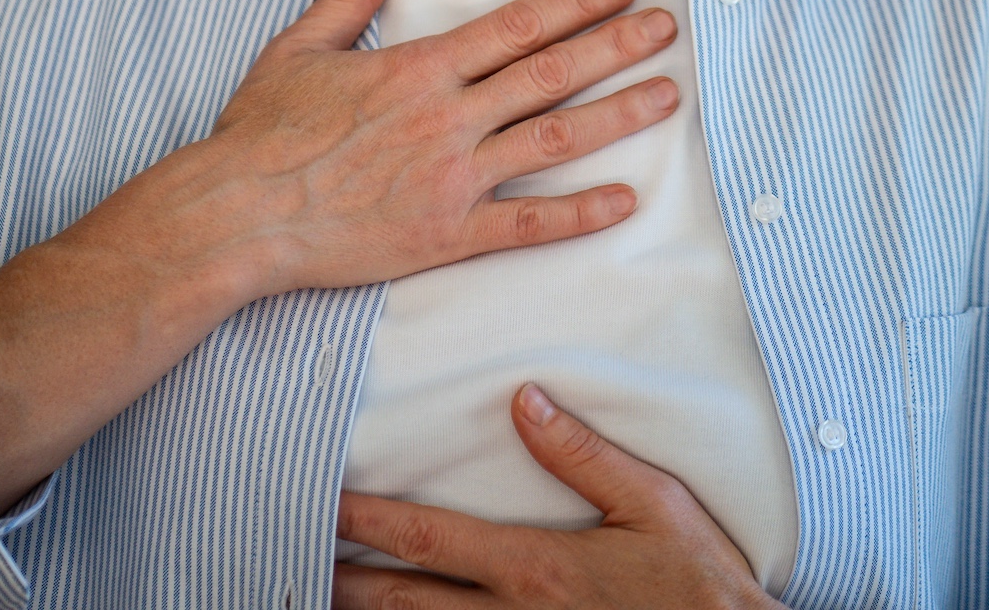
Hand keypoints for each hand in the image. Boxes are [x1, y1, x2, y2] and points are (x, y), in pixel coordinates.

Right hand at [0, 0, 675, 518]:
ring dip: (616, 117)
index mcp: (418, 69)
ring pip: (553, 143)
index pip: (516, 26)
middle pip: (550, 75)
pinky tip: (623, 204)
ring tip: (667, 97)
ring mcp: (451, 179)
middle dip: (616, 46)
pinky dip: (577, 216)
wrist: (237, 216)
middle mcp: (447, 119)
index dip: (576, 2)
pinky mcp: (445, 236)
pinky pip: (525, 227)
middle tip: (669, 28)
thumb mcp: (300, 47)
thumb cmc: (261, 132)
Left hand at [333, 383, 776, 608]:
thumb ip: (582, 453)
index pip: (430, 540)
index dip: (370, 521)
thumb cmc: (695, 579)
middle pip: (406, 601)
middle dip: (345, 578)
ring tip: (324, 593)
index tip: (324, 499)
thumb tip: (522, 399)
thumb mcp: (652, 503)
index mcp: (535, 568)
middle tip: (292, 552)